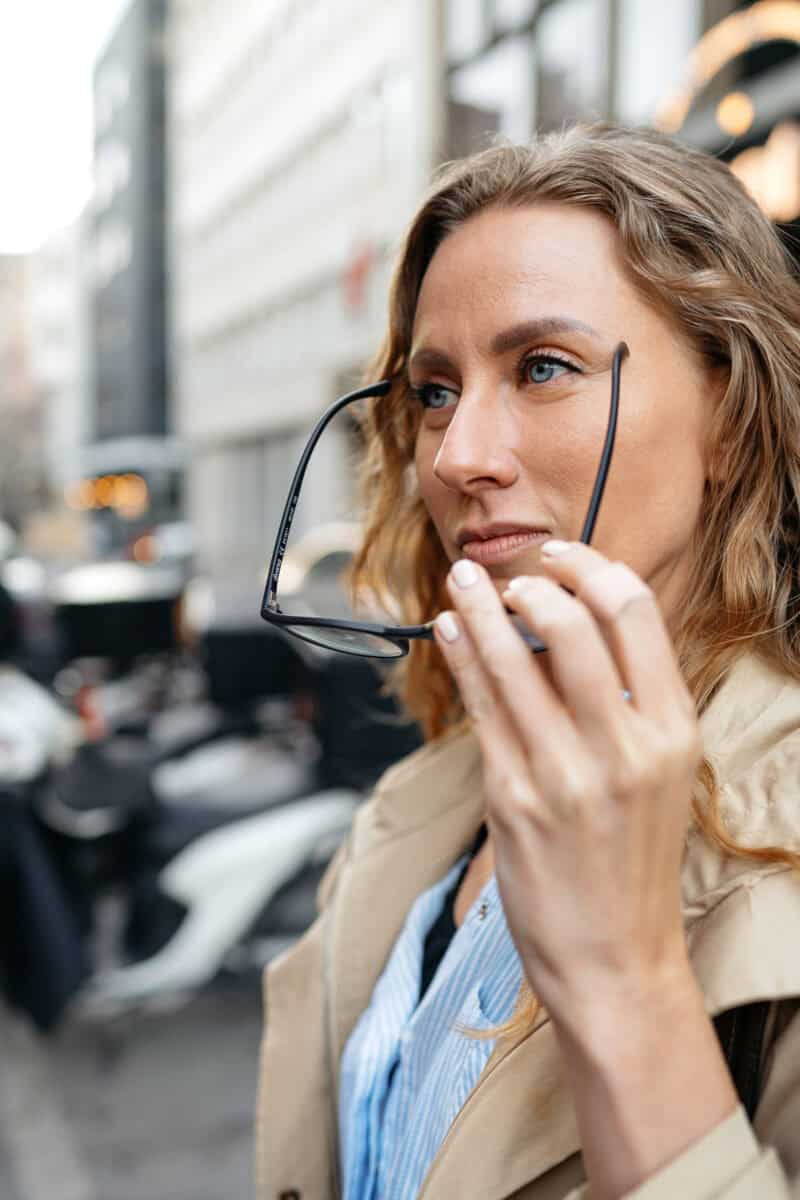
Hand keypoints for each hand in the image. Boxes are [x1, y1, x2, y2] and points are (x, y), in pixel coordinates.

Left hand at [433, 541, 701, 1023]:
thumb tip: (566, 631)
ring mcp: (566, 772)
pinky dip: (463, 658)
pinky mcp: (513, 798)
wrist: (615, 960)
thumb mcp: (658, 777)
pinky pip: (481, 707)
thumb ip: (625, 706)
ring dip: (478, 609)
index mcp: (672, 732)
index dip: (590, 569)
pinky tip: (450, 634)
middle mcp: (625, 746)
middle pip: (573, 621)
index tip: (560, 557)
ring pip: (515, 659)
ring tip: (460, 583)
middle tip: (502, 577)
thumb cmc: (632, 865)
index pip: (636, 613)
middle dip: (529, 583)